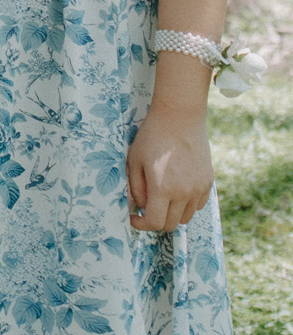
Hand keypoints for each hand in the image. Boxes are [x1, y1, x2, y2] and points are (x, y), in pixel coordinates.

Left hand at [127, 105, 214, 231]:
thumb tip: (139, 207)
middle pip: (172, 224)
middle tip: (145, 210)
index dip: (141, 225)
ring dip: (172, 214)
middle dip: (156, 222)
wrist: (179, 118)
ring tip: (160, 199)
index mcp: (163, 188)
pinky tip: (175, 191)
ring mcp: (199, 188)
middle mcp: (184, 192)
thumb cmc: (152, 137)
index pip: (155, 222)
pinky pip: (197, 205)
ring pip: (186, 217)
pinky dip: (186, 205)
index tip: (133, 218)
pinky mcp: (208, 183)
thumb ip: (136, 188)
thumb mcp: (134, 161)